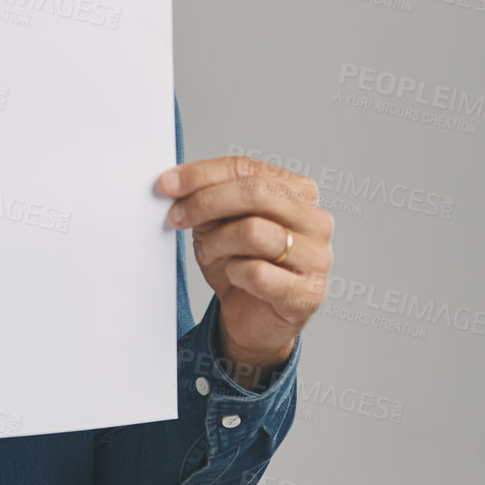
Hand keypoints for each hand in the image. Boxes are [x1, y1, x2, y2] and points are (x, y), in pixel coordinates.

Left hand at [157, 155, 333, 387]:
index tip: (167, 183)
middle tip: (176, 216)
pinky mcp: (307, 294)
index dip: (202, 173)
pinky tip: (235, 277)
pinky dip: (234, 273)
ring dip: (218, 242)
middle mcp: (316, 220)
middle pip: (256, 192)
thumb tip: (175, 183)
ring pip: (254, 231)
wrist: (250, 317)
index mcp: (298, 192)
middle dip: (206, 201)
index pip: (247, 167)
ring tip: (210, 253)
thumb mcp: (217, 222)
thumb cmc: (238, 262)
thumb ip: (207, 197)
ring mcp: (318, 258)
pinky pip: (258, 273)